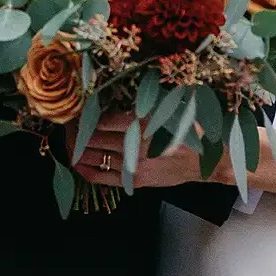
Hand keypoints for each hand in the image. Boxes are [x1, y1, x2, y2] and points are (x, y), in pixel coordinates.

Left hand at [75, 111, 202, 190]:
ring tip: (68, 139)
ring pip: (94, 156)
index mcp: (141, 122)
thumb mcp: (166, 105)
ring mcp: (133, 165)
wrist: (208, 159)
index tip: (77, 110)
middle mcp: (133, 145)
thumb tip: (113, 94)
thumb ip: (140, 102)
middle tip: (67, 123)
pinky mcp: (136, 181)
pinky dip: (87, 170)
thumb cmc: (189, 127)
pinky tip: (76, 163)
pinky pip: (103, 177)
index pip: (102, 120)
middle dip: (76, 131)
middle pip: (93, 138)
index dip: (86, 115)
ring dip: (77, 148)